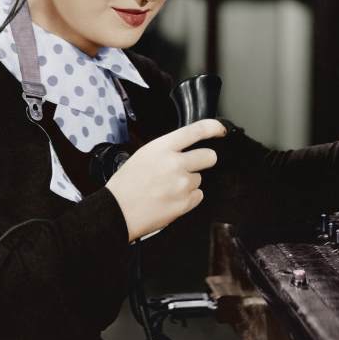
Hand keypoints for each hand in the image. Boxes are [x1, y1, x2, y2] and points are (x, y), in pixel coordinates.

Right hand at [106, 119, 226, 241]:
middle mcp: (175, 163)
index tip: (221, 130)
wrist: (117, 212)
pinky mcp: (185, 203)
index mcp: (162, 148)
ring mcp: (182, 184)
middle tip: (190, 167)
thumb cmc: (126, 185)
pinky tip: (171, 198)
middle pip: (209, 156)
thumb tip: (186, 150)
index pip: (196, 131)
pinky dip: (188, 198)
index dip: (214, 128)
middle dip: (204, 160)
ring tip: (168, 188)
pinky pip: (198, 196)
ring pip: (199, 179)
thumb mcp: (143, 155)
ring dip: (189, 183)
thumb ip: (167, 150)